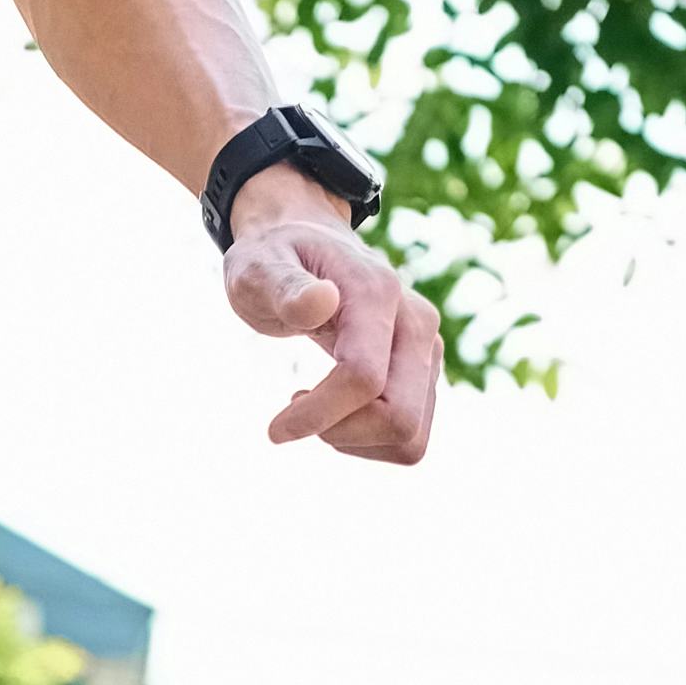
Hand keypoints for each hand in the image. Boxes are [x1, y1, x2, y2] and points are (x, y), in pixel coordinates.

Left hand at [223, 191, 439, 464]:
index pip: (363, 379)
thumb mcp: (258, 266)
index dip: (317, 416)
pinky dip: (368, 441)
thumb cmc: (275, 259)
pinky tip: (335, 410)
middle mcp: (416, 323)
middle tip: (295, 412)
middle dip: (341, 434)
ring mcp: (427, 350)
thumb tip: (321, 301)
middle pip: (400, 419)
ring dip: (355, 441)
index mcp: (377, 293)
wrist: (308, 243)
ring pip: (411, 437)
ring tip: (315, 408)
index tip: (275, 427)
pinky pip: (410, 437)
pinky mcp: (425, 373)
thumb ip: (283, 285)